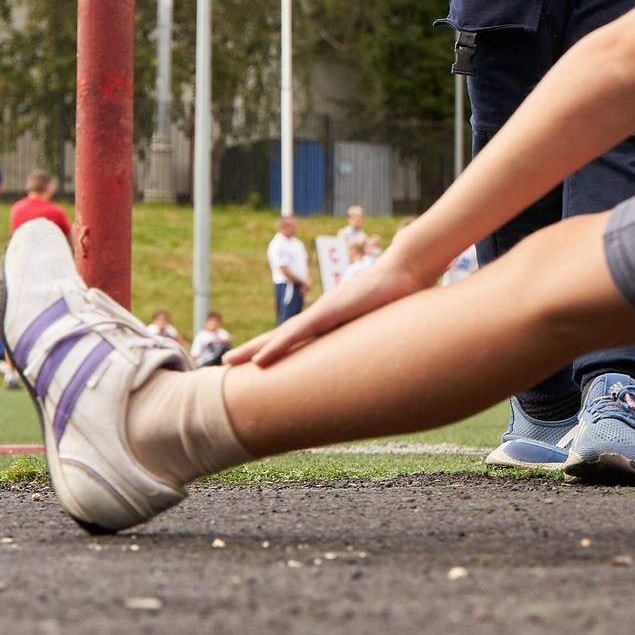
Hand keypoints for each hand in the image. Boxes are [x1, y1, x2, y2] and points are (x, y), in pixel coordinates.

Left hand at [227, 255, 425, 367]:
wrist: (407, 270)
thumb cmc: (401, 298)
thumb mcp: (383, 329)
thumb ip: (375, 342)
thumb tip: (382, 360)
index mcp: (332, 322)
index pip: (297, 338)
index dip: (276, 350)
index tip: (257, 364)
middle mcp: (321, 316)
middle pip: (279, 337)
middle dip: (253, 350)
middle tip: (226, 364)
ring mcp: (323, 313)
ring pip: (280, 336)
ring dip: (254, 350)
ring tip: (229, 363)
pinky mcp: (329, 313)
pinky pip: (296, 334)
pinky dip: (276, 347)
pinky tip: (258, 361)